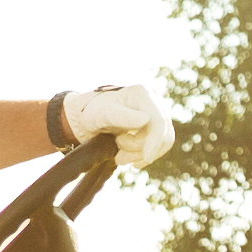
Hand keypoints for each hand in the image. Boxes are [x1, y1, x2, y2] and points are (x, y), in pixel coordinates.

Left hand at [54, 77, 177, 168]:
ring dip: (140, 154)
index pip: (158, 121)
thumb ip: (122, 116)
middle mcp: (153, 100)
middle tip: (118, 155)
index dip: (155, 141)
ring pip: (162, 142)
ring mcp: (156, 113)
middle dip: (141, 149)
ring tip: (119, 156)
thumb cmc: (92, 113)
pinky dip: (144, 155)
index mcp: (142, 93)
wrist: (88, 118)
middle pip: (162, 133)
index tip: (147, 158)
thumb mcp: (102, 115)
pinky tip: (129, 157)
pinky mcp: (155, 125)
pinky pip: (159, 146)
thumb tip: (146, 119)